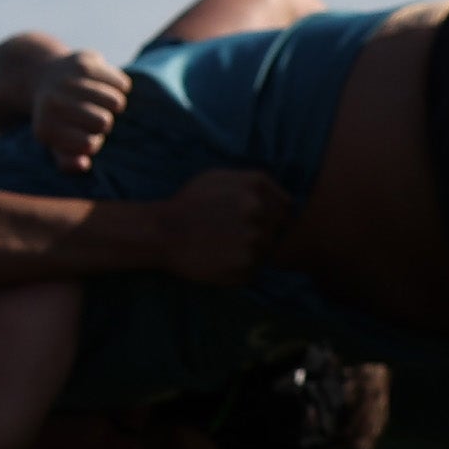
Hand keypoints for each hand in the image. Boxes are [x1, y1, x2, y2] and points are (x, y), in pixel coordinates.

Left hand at [29, 49, 131, 173]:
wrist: (42, 77)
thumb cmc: (58, 118)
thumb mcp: (56, 142)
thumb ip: (68, 160)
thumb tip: (83, 164)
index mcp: (45, 128)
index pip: (89, 144)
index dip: (92, 142)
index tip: (82, 135)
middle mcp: (52, 103)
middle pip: (103, 122)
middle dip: (103, 123)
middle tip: (92, 116)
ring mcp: (67, 80)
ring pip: (116, 101)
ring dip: (114, 105)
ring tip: (99, 102)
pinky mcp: (84, 61)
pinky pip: (122, 84)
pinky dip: (118, 87)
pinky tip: (102, 85)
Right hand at [156, 166, 291, 285]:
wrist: (161, 232)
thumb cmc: (188, 203)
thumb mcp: (219, 177)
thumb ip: (255, 183)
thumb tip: (287, 201)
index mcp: (256, 188)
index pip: (286, 208)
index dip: (272, 216)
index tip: (252, 221)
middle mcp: (260, 214)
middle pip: (276, 231)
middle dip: (260, 233)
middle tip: (231, 235)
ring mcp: (254, 243)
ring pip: (265, 252)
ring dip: (249, 252)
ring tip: (222, 247)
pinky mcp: (245, 270)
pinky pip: (252, 271)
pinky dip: (239, 268)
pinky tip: (218, 259)